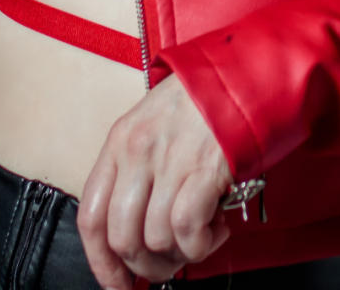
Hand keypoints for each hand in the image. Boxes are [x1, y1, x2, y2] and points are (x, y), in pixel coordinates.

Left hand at [77, 72, 234, 289]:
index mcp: (119, 142)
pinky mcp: (203, 170)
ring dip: (181, 253)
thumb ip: (140, 170)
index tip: (117, 283)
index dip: (101, 262)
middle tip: (168, 264)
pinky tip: (216, 229)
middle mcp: (137, 153)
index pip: (91, 217)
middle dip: (145, 266)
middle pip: (121, 237)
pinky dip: (201, 243)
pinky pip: (187, 230)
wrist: (248, 72)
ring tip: (201, 236)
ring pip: (155, 239)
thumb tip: (138, 228)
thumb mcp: (155, 124)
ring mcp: (168, 161)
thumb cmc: (206, 100)